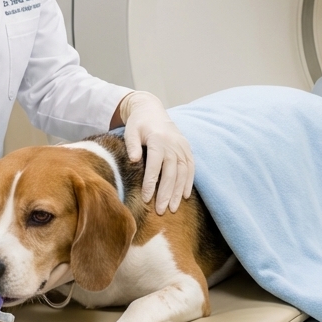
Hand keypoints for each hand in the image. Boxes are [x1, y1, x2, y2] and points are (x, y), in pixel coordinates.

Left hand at [118, 91, 193, 213]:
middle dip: (166, 193)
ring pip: (183, 173)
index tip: (146, 199)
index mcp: (158, 140)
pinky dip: (189, 182)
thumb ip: (132, 145)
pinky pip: (191, 168)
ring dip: (178, 192)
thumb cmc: (138, 124)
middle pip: (171, 173)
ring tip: (173, 208)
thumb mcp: (130, 131)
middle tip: (161, 211)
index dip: (151, 184)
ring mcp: (182, 147)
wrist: (152, 110)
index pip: (155, 166)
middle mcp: (172, 145)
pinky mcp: (187, 149)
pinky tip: (184, 196)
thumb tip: (133, 160)